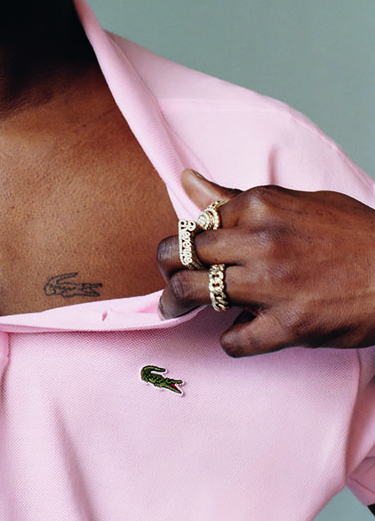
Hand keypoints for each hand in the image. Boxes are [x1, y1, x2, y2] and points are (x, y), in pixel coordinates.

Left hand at [157, 169, 374, 356]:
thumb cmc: (354, 235)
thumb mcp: (297, 201)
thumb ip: (236, 197)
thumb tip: (186, 180)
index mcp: (260, 204)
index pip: (194, 224)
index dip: (181, 243)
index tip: (180, 255)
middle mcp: (260, 240)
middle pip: (182, 255)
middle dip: (168, 271)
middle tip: (169, 285)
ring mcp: (273, 284)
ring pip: (193, 293)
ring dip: (180, 305)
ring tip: (178, 311)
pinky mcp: (290, 325)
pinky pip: (234, 339)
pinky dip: (230, 340)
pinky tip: (238, 334)